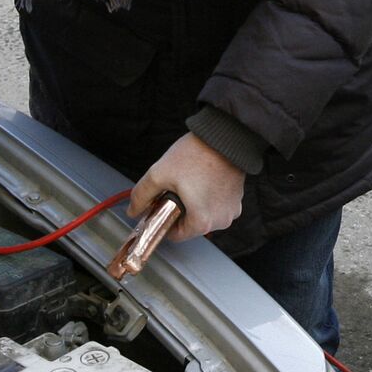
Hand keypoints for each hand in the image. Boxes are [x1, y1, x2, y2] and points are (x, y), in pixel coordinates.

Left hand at [128, 132, 244, 242]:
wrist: (225, 136)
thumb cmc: (197, 154)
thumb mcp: (159, 174)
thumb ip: (142, 195)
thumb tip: (133, 210)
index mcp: (202, 221)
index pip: (175, 235)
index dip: (163, 220)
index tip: (161, 205)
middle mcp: (220, 221)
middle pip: (190, 224)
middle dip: (179, 209)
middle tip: (176, 187)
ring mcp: (231, 210)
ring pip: (203, 214)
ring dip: (194, 202)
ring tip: (191, 180)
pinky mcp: (238, 199)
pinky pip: (216, 204)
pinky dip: (208, 195)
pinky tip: (203, 178)